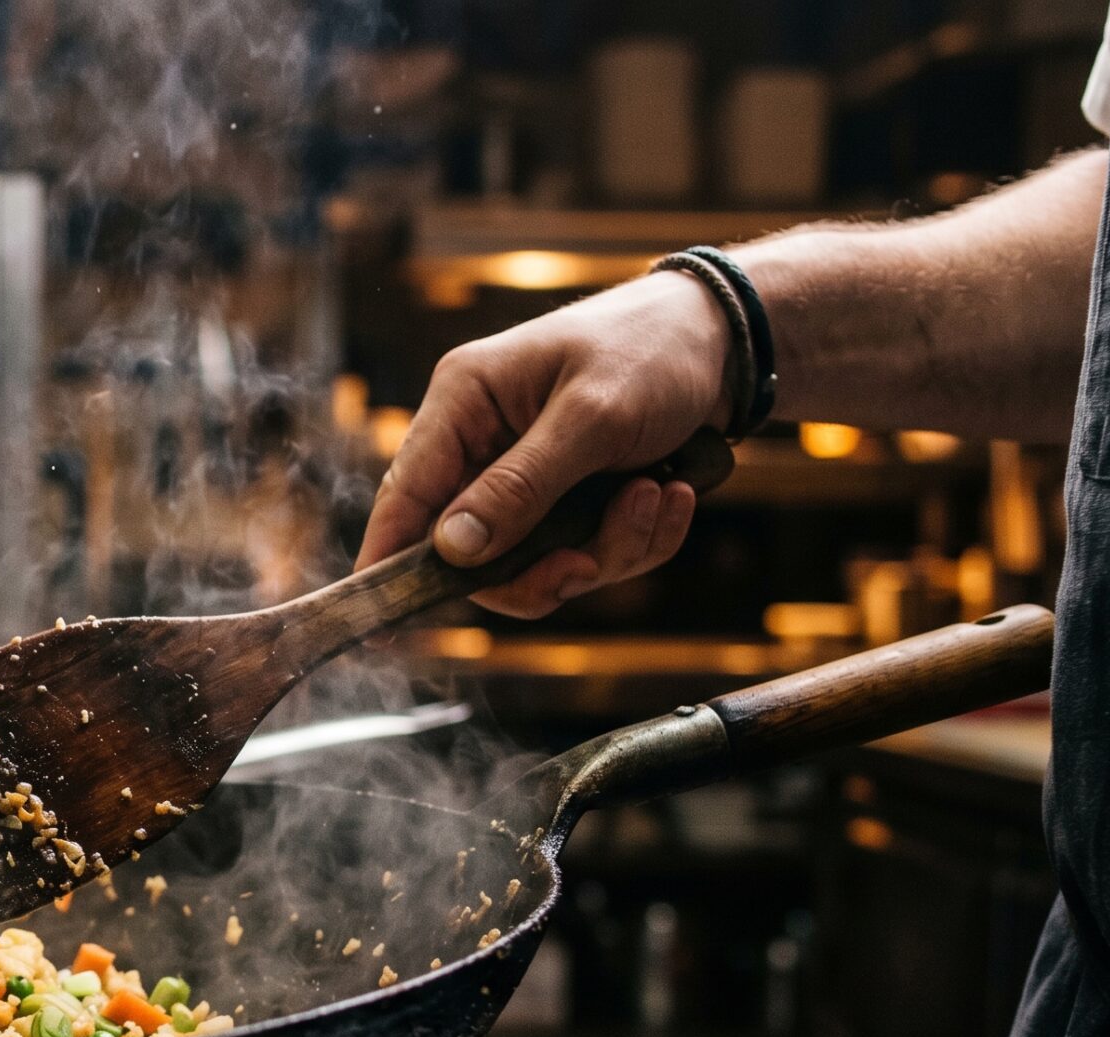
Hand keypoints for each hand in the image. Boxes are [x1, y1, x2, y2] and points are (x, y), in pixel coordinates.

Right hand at [357, 272, 734, 616]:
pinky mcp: (570, 500)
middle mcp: (484, 444)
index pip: (405, 492)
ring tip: (655, 497)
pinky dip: (634, 540)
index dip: (388, 557)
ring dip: (603, 550)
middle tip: (587, 563)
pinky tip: (669, 494)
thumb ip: (520, 485)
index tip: (382, 622)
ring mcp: (527, 476)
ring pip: (533, 563)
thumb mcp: (590, 416)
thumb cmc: (652, 350)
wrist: (727, 341)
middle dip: (538, 568)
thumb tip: (453, 548)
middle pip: (470, 549)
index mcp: (465, 402)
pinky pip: (583, 554)